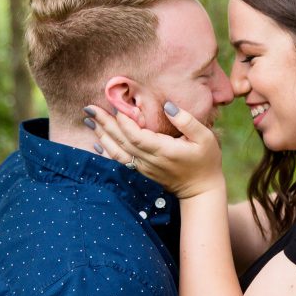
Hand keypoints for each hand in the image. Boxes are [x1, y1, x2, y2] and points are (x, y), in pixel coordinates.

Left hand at [84, 102, 224, 198]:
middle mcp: (149, 160)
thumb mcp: (204, 137)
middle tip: (89, 108)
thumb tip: (168, 106)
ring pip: (117, 151)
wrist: (201, 190)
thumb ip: (186, 121)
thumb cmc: (206, 160)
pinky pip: (120, 161)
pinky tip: (98, 142)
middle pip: (122, 141)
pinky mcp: (142, 172)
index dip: (124, 121)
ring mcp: (143, 168)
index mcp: (163, 150)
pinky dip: (107, 151)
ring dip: (102, 135)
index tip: (116, 104)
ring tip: (89, 120)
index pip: (136, 135)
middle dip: (105, 124)